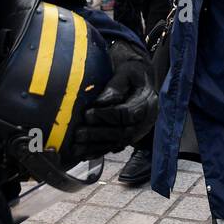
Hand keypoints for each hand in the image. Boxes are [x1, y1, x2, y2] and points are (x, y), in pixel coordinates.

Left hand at [69, 39, 158, 159]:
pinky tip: (84, 153)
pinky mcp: (130, 136)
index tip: (88, 114)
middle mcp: (146, 119)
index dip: (106, 115)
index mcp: (147, 101)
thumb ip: (116, 86)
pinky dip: (99, 151)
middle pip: (123, 132)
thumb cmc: (132, 70)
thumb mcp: (126, 71)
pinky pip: (115, 147)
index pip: (127, 114)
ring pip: (118, 143)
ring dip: (96, 147)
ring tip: (76, 147)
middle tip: (78, 133)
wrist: (141, 74)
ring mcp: (139, 130)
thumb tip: (102, 102)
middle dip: (99, 135)